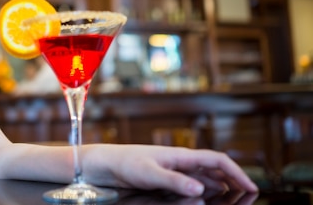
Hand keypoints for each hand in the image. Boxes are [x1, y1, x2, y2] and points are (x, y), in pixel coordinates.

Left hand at [85, 144, 258, 196]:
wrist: (103, 164)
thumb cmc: (124, 163)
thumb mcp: (149, 173)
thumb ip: (175, 181)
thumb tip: (201, 188)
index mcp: (180, 155)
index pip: (217, 160)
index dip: (237, 172)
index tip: (252, 187)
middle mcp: (179, 161)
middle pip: (214, 169)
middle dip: (233, 179)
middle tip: (248, 195)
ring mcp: (173, 170)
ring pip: (204, 178)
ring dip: (219, 186)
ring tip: (233, 198)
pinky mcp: (164, 180)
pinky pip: (190, 185)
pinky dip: (203, 191)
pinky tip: (206, 198)